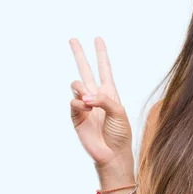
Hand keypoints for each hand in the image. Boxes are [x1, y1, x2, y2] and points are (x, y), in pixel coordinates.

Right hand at [68, 37, 133, 170]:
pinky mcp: (75, 116)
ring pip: (76, 85)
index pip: (104, 68)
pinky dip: (78, 103)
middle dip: (79, 54)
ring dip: (81, 88)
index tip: (98, 39)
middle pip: (85, 69)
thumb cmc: (120, 133)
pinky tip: (86, 110)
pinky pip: (72, 101)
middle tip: (72, 39)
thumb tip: (84, 96)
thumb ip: (103, 99)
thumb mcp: (118, 112)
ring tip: (89, 101)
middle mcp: (95, 95)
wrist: (112, 154)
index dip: (101, 53)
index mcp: (109, 92)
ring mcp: (84, 105)